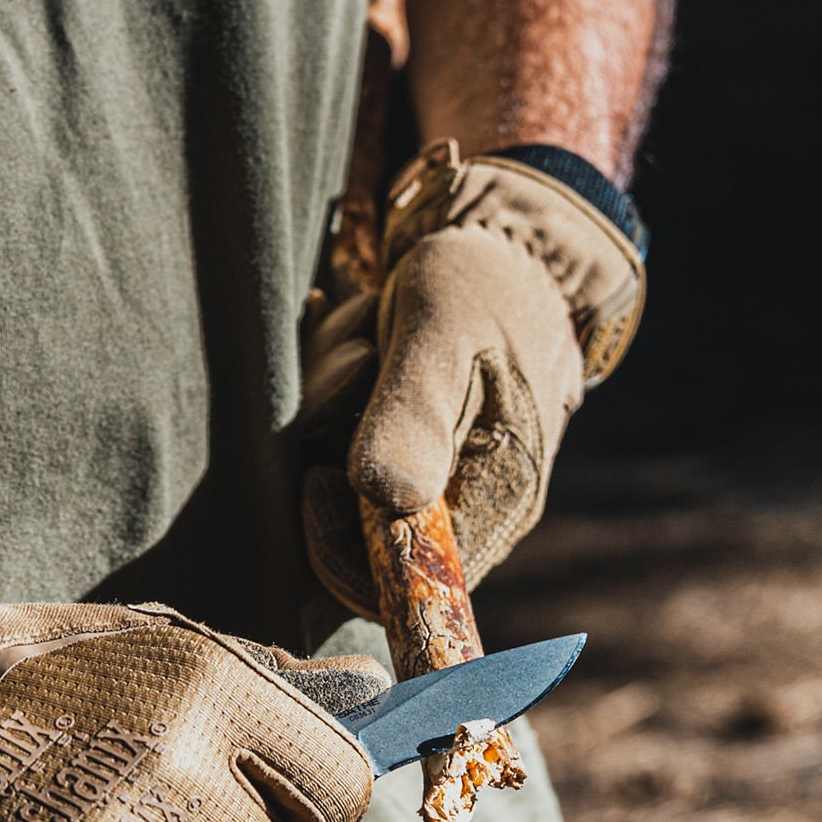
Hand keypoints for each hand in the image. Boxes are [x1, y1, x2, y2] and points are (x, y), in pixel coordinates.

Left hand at [302, 142, 643, 617]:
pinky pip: (344, 439)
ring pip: (343, 477)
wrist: (506, 239)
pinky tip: (356, 330)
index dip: (338, 544)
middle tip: (356, 358)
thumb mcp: (442, 332)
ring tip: (365, 327)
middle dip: (332, 441)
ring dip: (332, 395)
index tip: (315, 474)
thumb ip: (413, 414)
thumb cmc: (483, 282)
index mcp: (495, 498)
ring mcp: (438, 473)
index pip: (398, 582)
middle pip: (359, 529)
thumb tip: (387, 501)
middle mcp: (470, 502)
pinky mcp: (410, 441)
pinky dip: (335, 385)